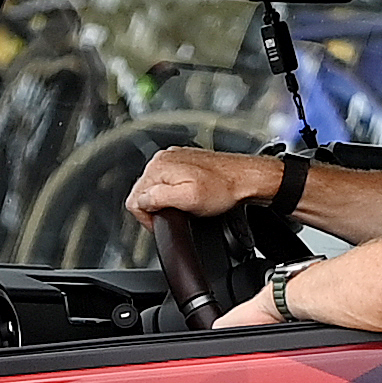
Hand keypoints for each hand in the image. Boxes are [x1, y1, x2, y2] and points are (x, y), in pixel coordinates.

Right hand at [125, 145, 283, 221]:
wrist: (246, 179)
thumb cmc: (224, 189)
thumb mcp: (188, 199)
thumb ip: (158, 199)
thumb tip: (141, 201)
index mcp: (160, 166)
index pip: (135, 199)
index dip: (148, 218)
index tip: (164, 223)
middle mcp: (163, 159)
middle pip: (143, 193)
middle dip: (157, 209)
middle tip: (178, 215)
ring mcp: (174, 159)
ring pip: (155, 188)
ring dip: (166, 201)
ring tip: (186, 206)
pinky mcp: (183, 162)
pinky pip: (168, 182)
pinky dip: (175, 193)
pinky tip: (190, 197)